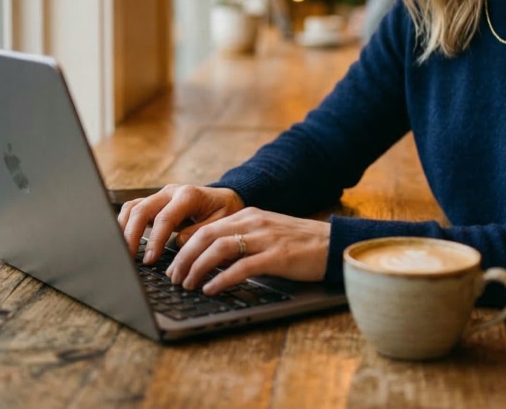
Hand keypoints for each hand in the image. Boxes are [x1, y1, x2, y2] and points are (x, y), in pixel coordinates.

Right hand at [117, 184, 243, 263]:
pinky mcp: (155, 202)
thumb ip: (199, 233)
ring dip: (124, 228)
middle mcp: (171, 191)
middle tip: (128, 257)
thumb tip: (178, 244)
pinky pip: (134, 208)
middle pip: (142, 209)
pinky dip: (126, 223)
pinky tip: (124, 240)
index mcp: (189, 195)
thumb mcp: (221, 223)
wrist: (226, 198)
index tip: (149, 259)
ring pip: (133, 206)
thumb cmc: (225, 211)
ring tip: (122, 250)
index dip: (155, 240)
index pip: (165, 218)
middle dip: (131, 234)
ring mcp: (161, 195)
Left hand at [167, 208, 330, 294]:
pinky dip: (221, 279)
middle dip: (184, 258)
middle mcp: (253, 222)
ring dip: (197, 268)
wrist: (332, 244)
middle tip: (174, 278)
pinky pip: (241, 267)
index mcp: (248, 215)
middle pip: (206, 236)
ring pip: (219, 249)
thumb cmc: (298, 244)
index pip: (205, 228)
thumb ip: (240, 241)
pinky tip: (211, 289)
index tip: (173, 265)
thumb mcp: (265, 235)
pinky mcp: (277, 256)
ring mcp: (265, 238)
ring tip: (187, 285)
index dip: (185, 247)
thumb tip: (210, 260)